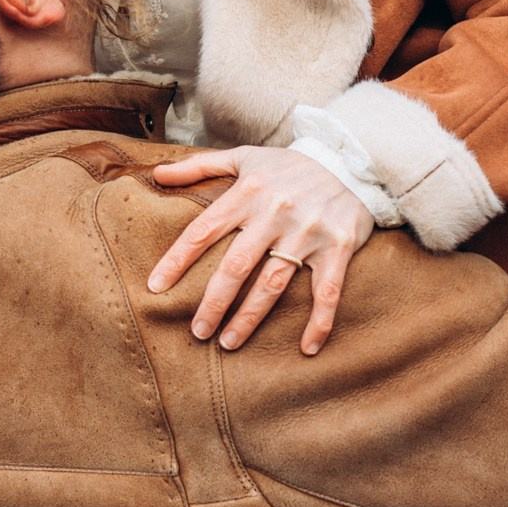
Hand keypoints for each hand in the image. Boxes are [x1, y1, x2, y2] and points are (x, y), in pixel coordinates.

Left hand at [146, 146, 374, 354]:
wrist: (350, 160)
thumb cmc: (290, 165)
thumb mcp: (245, 157)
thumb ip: (200, 166)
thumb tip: (158, 173)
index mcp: (248, 192)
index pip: (203, 230)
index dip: (177, 260)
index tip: (157, 287)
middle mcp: (275, 213)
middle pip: (236, 265)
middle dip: (214, 302)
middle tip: (197, 331)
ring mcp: (307, 232)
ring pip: (273, 283)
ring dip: (250, 317)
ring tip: (229, 342)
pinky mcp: (337, 247)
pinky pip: (327, 291)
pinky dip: (319, 322)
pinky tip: (306, 348)